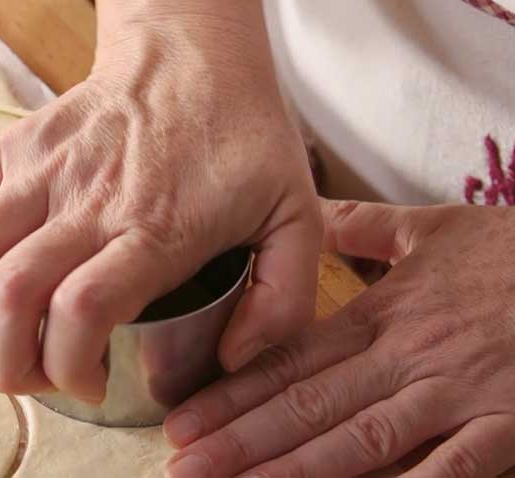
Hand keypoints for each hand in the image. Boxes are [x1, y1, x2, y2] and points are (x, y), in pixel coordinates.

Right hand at [0, 13, 321, 402]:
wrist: (191, 51)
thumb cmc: (242, 137)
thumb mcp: (297, 216)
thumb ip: (284, 299)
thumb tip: (232, 360)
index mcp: (156, 227)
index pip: (83, 308)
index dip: (67, 367)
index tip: (89, 383)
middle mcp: (88, 200)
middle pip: (8, 294)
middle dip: (4, 364)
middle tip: (32, 375)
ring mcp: (42, 168)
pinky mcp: (14, 143)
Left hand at [164, 200, 514, 477]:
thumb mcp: (433, 228)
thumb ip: (364, 225)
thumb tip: (312, 213)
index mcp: (383, 315)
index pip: (291, 359)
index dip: (233, 393)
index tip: (184, 420)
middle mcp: (408, 358)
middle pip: (310, 406)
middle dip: (242, 441)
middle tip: (183, 466)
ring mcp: (458, 395)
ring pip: (362, 442)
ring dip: (294, 472)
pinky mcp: (509, 426)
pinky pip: (450, 472)